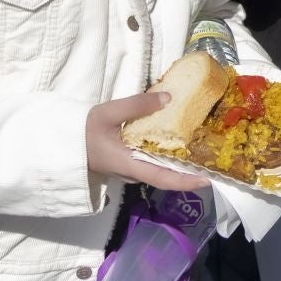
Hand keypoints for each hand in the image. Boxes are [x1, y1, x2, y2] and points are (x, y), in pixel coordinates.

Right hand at [86, 91, 208, 191]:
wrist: (65, 143)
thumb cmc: (84, 131)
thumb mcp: (108, 113)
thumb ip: (137, 105)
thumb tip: (168, 98)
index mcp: (130, 165)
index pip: (163, 178)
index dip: (187, 181)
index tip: (209, 180)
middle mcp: (134, 172)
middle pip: (167, 177)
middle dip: (191, 174)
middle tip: (215, 164)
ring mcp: (132, 170)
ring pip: (161, 171)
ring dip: (182, 166)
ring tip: (204, 153)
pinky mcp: (130, 163)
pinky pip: (154, 164)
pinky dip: (170, 158)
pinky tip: (180, 144)